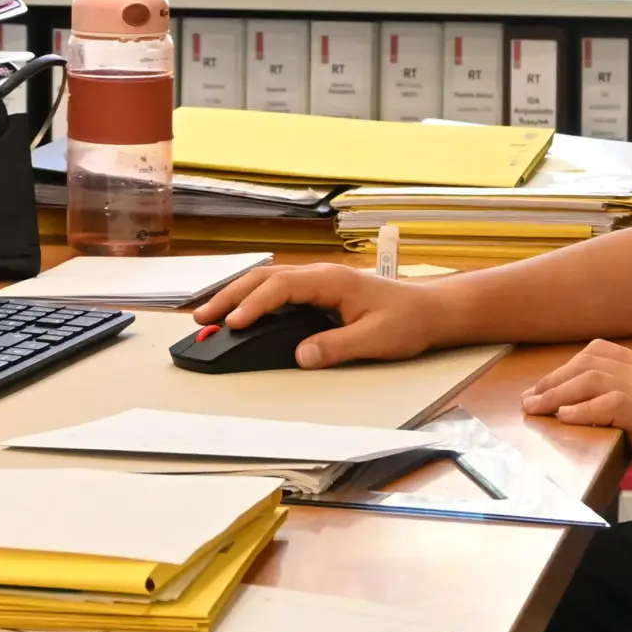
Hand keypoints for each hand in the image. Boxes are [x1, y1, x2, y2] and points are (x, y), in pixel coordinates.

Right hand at [189, 265, 444, 368]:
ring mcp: (318, 282)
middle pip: (264, 278)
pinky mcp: (318, 293)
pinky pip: (277, 291)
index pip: (282, 286)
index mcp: (332, 280)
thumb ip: (338, 347)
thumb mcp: (376, 339)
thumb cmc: (407, 321)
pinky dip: (252, 300)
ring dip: (236, 297)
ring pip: (266, 282)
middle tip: (201, 319)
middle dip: (229, 297)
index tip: (233, 323)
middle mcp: (320, 275)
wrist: (429, 311)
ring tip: (208, 317)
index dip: (254, 304)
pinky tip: (237, 314)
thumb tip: (302, 356)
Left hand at [521, 340, 631, 527]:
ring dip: (558, 393)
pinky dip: (583, 409)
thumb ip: (620, 402)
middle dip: (554, 379)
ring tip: (537, 409)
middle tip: (530, 400)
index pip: (600, 352)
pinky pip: (610, 403)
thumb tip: (573, 402)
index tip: (541, 388)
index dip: (565, 368)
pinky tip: (564, 418)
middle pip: (591, 361)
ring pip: (595, 378)